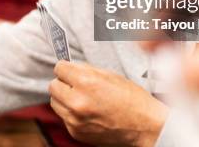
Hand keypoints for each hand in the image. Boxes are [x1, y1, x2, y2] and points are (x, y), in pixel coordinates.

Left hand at [49, 61, 167, 145]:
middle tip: (75, 83)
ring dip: (64, 98)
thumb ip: (86, 69)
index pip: (60, 68)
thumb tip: (70, 66)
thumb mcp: (110, 75)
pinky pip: (64, 117)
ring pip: (55, 102)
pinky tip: (87, 111)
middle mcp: (77, 102)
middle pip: (53, 86)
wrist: (145, 127)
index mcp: (86, 83)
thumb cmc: (132, 99)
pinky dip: (71, 113)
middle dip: (63, 82)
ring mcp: (75, 120)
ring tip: (81, 98)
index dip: (66, 67)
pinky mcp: (76, 132)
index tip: (70, 69)